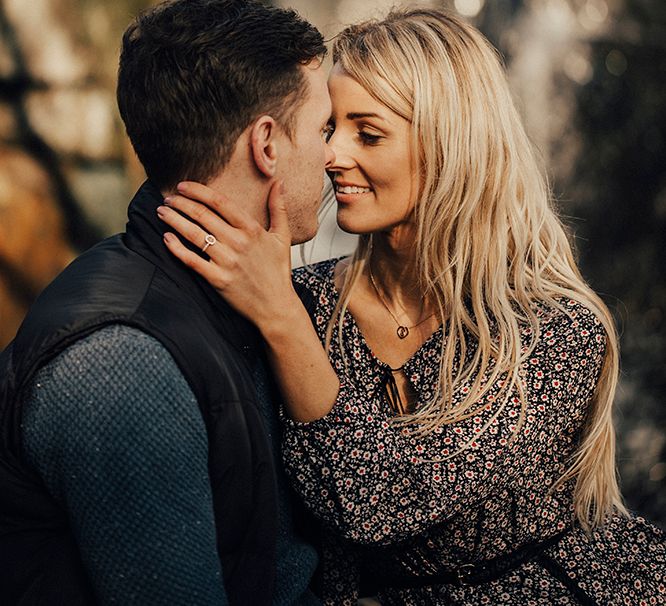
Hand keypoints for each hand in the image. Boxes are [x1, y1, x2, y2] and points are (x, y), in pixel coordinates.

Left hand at [157, 180, 299, 331]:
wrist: (276, 306)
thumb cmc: (278, 271)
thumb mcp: (282, 237)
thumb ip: (279, 208)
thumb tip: (279, 182)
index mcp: (252, 229)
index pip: (220, 202)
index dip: (198, 191)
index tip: (182, 186)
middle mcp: (238, 243)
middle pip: (202, 215)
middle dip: (181, 203)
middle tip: (168, 198)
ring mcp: (227, 262)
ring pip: (194, 235)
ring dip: (174, 220)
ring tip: (162, 212)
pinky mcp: (218, 280)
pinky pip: (192, 261)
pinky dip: (177, 248)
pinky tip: (166, 238)